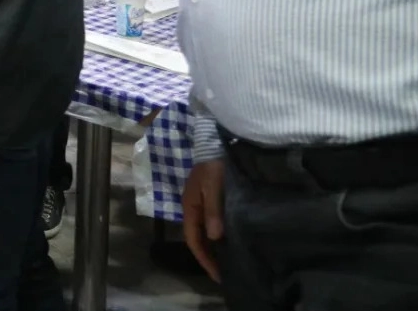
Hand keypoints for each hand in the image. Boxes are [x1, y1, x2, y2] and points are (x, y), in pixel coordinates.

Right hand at [182, 159, 224, 281]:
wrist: (212, 142)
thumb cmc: (213, 164)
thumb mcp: (213, 186)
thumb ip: (213, 210)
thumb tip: (214, 237)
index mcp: (190, 207)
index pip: (193, 239)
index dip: (204, 258)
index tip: (217, 275)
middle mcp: (192, 208)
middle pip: (197, 238)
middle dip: (208, 257)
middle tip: (224, 274)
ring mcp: (200, 204)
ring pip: (203, 232)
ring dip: (212, 248)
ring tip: (226, 262)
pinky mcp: (209, 200)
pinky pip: (210, 224)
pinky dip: (217, 237)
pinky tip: (227, 242)